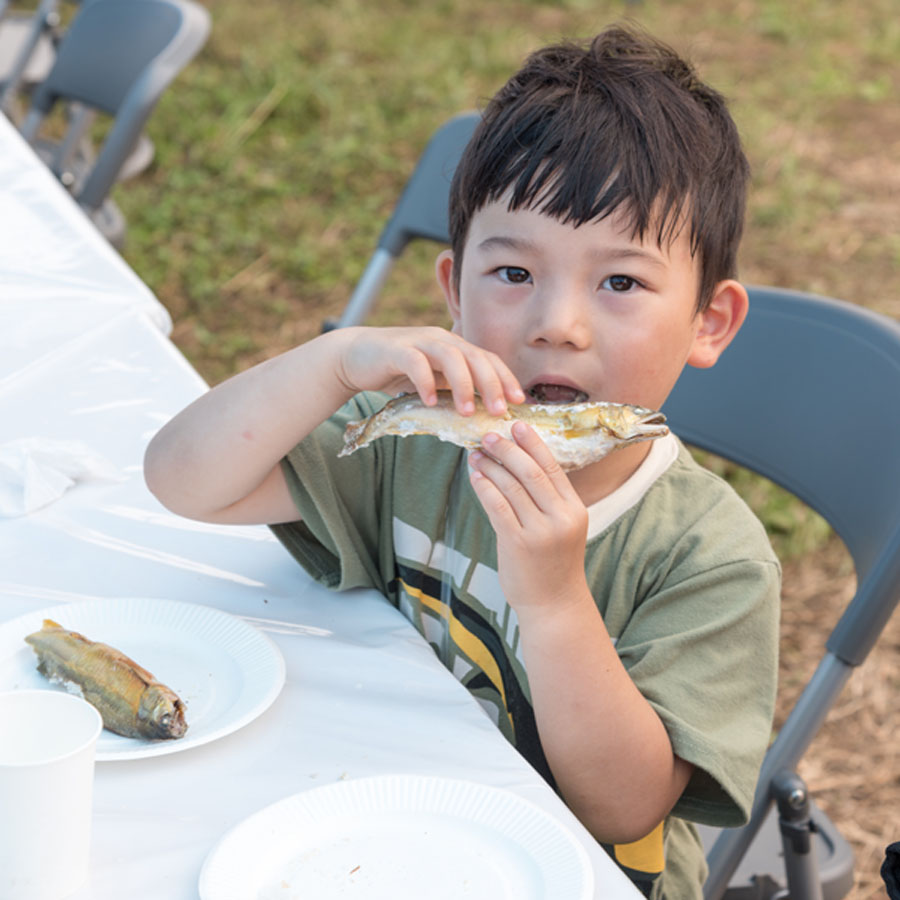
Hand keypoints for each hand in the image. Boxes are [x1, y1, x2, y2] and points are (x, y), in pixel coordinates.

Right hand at [336, 326, 524, 414]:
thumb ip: (455, 390)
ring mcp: (418, 342)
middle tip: (498, 411)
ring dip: (462, 385)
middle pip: (475, 356)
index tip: (519, 402)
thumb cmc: (398, 372)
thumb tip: (484, 414)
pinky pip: (415, 362)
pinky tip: (430, 401)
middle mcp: (441, 339)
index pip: (487, 358)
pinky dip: (425, 381)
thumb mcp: (434, 381)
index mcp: (454, 346)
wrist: (355, 357)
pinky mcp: (395, 349)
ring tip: (466, 412)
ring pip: (450, 356)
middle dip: (491, 384)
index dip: (505, 378)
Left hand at [468, 421, 588, 613]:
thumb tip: (520, 463)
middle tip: (489, 434)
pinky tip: (475, 476)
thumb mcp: (562, 528)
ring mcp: (540, 531)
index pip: (552, 467)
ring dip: (491, 466)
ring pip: (511, 486)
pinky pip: (497, 506)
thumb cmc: (554, 564)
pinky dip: (484, 487)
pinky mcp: (517, 543)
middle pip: (531, 472)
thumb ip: (549, 499)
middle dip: (507, 449)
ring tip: (476, 453)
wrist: (554, 604)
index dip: (532, 443)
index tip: (517, 425)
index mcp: (574, 509)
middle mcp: (560, 518)